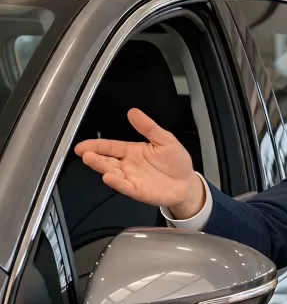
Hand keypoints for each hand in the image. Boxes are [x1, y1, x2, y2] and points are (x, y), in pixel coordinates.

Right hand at [74, 108, 202, 216]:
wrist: (187, 182)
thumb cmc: (176, 162)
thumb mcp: (165, 139)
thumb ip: (149, 127)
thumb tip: (134, 112)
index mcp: (132, 151)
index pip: (110, 147)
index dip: (95, 145)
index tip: (82, 145)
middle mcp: (128, 165)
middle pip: (107, 160)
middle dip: (94, 156)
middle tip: (84, 152)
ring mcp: (132, 179)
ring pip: (113, 172)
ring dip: (101, 167)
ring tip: (91, 160)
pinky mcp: (139, 191)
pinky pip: (126, 187)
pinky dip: (117, 183)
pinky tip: (109, 177)